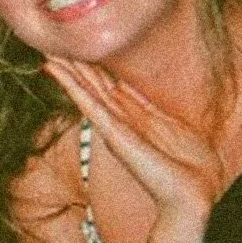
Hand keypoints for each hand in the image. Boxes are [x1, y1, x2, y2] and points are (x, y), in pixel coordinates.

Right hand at [43, 59, 224, 231]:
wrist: (194, 195)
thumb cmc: (191, 167)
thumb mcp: (174, 126)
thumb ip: (151, 108)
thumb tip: (129, 89)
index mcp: (136, 117)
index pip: (108, 87)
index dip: (92, 68)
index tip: (76, 51)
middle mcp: (121, 122)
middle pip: (93, 87)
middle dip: (75, 66)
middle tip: (52, 47)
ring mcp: (115, 129)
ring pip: (86, 93)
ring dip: (67, 73)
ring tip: (48, 56)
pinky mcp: (115, 135)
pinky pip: (89, 105)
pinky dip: (72, 88)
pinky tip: (58, 73)